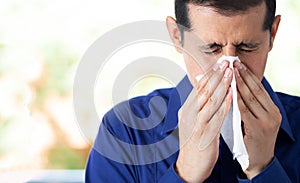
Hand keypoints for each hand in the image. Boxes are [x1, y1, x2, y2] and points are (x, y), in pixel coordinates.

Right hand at [175, 61, 232, 181]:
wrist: (188, 166)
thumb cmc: (194, 144)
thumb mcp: (193, 122)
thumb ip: (199, 107)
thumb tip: (204, 91)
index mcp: (186, 109)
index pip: (198, 89)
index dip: (209, 75)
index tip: (218, 64)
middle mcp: (189, 113)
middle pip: (203, 90)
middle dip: (216, 75)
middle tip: (226, 62)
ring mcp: (195, 123)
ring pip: (209, 100)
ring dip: (220, 85)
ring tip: (230, 72)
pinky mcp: (202, 133)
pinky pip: (215, 116)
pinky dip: (223, 104)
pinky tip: (230, 94)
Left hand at [234, 62, 281, 178]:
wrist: (258, 161)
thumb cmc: (252, 139)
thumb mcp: (255, 120)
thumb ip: (249, 106)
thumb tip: (237, 88)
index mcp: (272, 110)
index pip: (259, 89)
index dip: (248, 75)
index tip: (238, 64)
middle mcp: (272, 114)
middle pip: (255, 91)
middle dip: (243, 76)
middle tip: (234, 63)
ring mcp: (267, 122)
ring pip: (250, 99)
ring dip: (239, 84)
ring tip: (231, 72)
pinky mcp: (258, 129)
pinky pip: (244, 111)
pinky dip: (236, 100)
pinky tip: (230, 91)